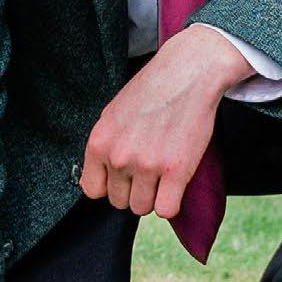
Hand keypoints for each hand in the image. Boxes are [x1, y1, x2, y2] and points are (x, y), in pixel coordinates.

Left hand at [78, 26, 251, 215]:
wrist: (188, 72)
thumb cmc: (152, 90)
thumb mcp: (113, 114)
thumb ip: (106, 147)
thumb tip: (102, 176)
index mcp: (99, 143)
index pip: (93, 190)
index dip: (110, 186)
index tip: (123, 177)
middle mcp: (119, 157)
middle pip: (119, 201)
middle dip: (134, 190)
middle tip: (149, 169)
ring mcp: (147, 165)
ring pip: (142, 207)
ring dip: (153, 196)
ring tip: (163, 173)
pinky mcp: (176, 170)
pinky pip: (166, 209)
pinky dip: (171, 202)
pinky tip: (175, 183)